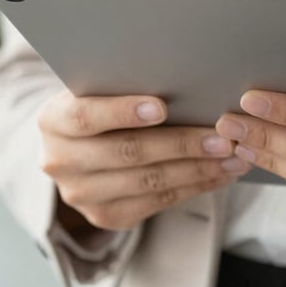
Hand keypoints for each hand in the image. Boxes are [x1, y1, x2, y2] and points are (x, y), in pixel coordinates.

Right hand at [38, 90, 250, 232]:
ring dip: (197, 169)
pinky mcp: (105, 216)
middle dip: (180, 144)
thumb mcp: (101, 85)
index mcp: (53, 120)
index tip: (162, 106)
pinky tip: (220, 174)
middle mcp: (60, 161)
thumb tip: (183, 70)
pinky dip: (194, 187)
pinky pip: (157, 202)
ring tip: (233, 156)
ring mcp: (81, 194)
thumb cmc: (103, 99)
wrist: (79, 142)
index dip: (122, 111)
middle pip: (126, 153)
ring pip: (147, 182)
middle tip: (223, 136)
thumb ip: (126, 80)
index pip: (85, 116)